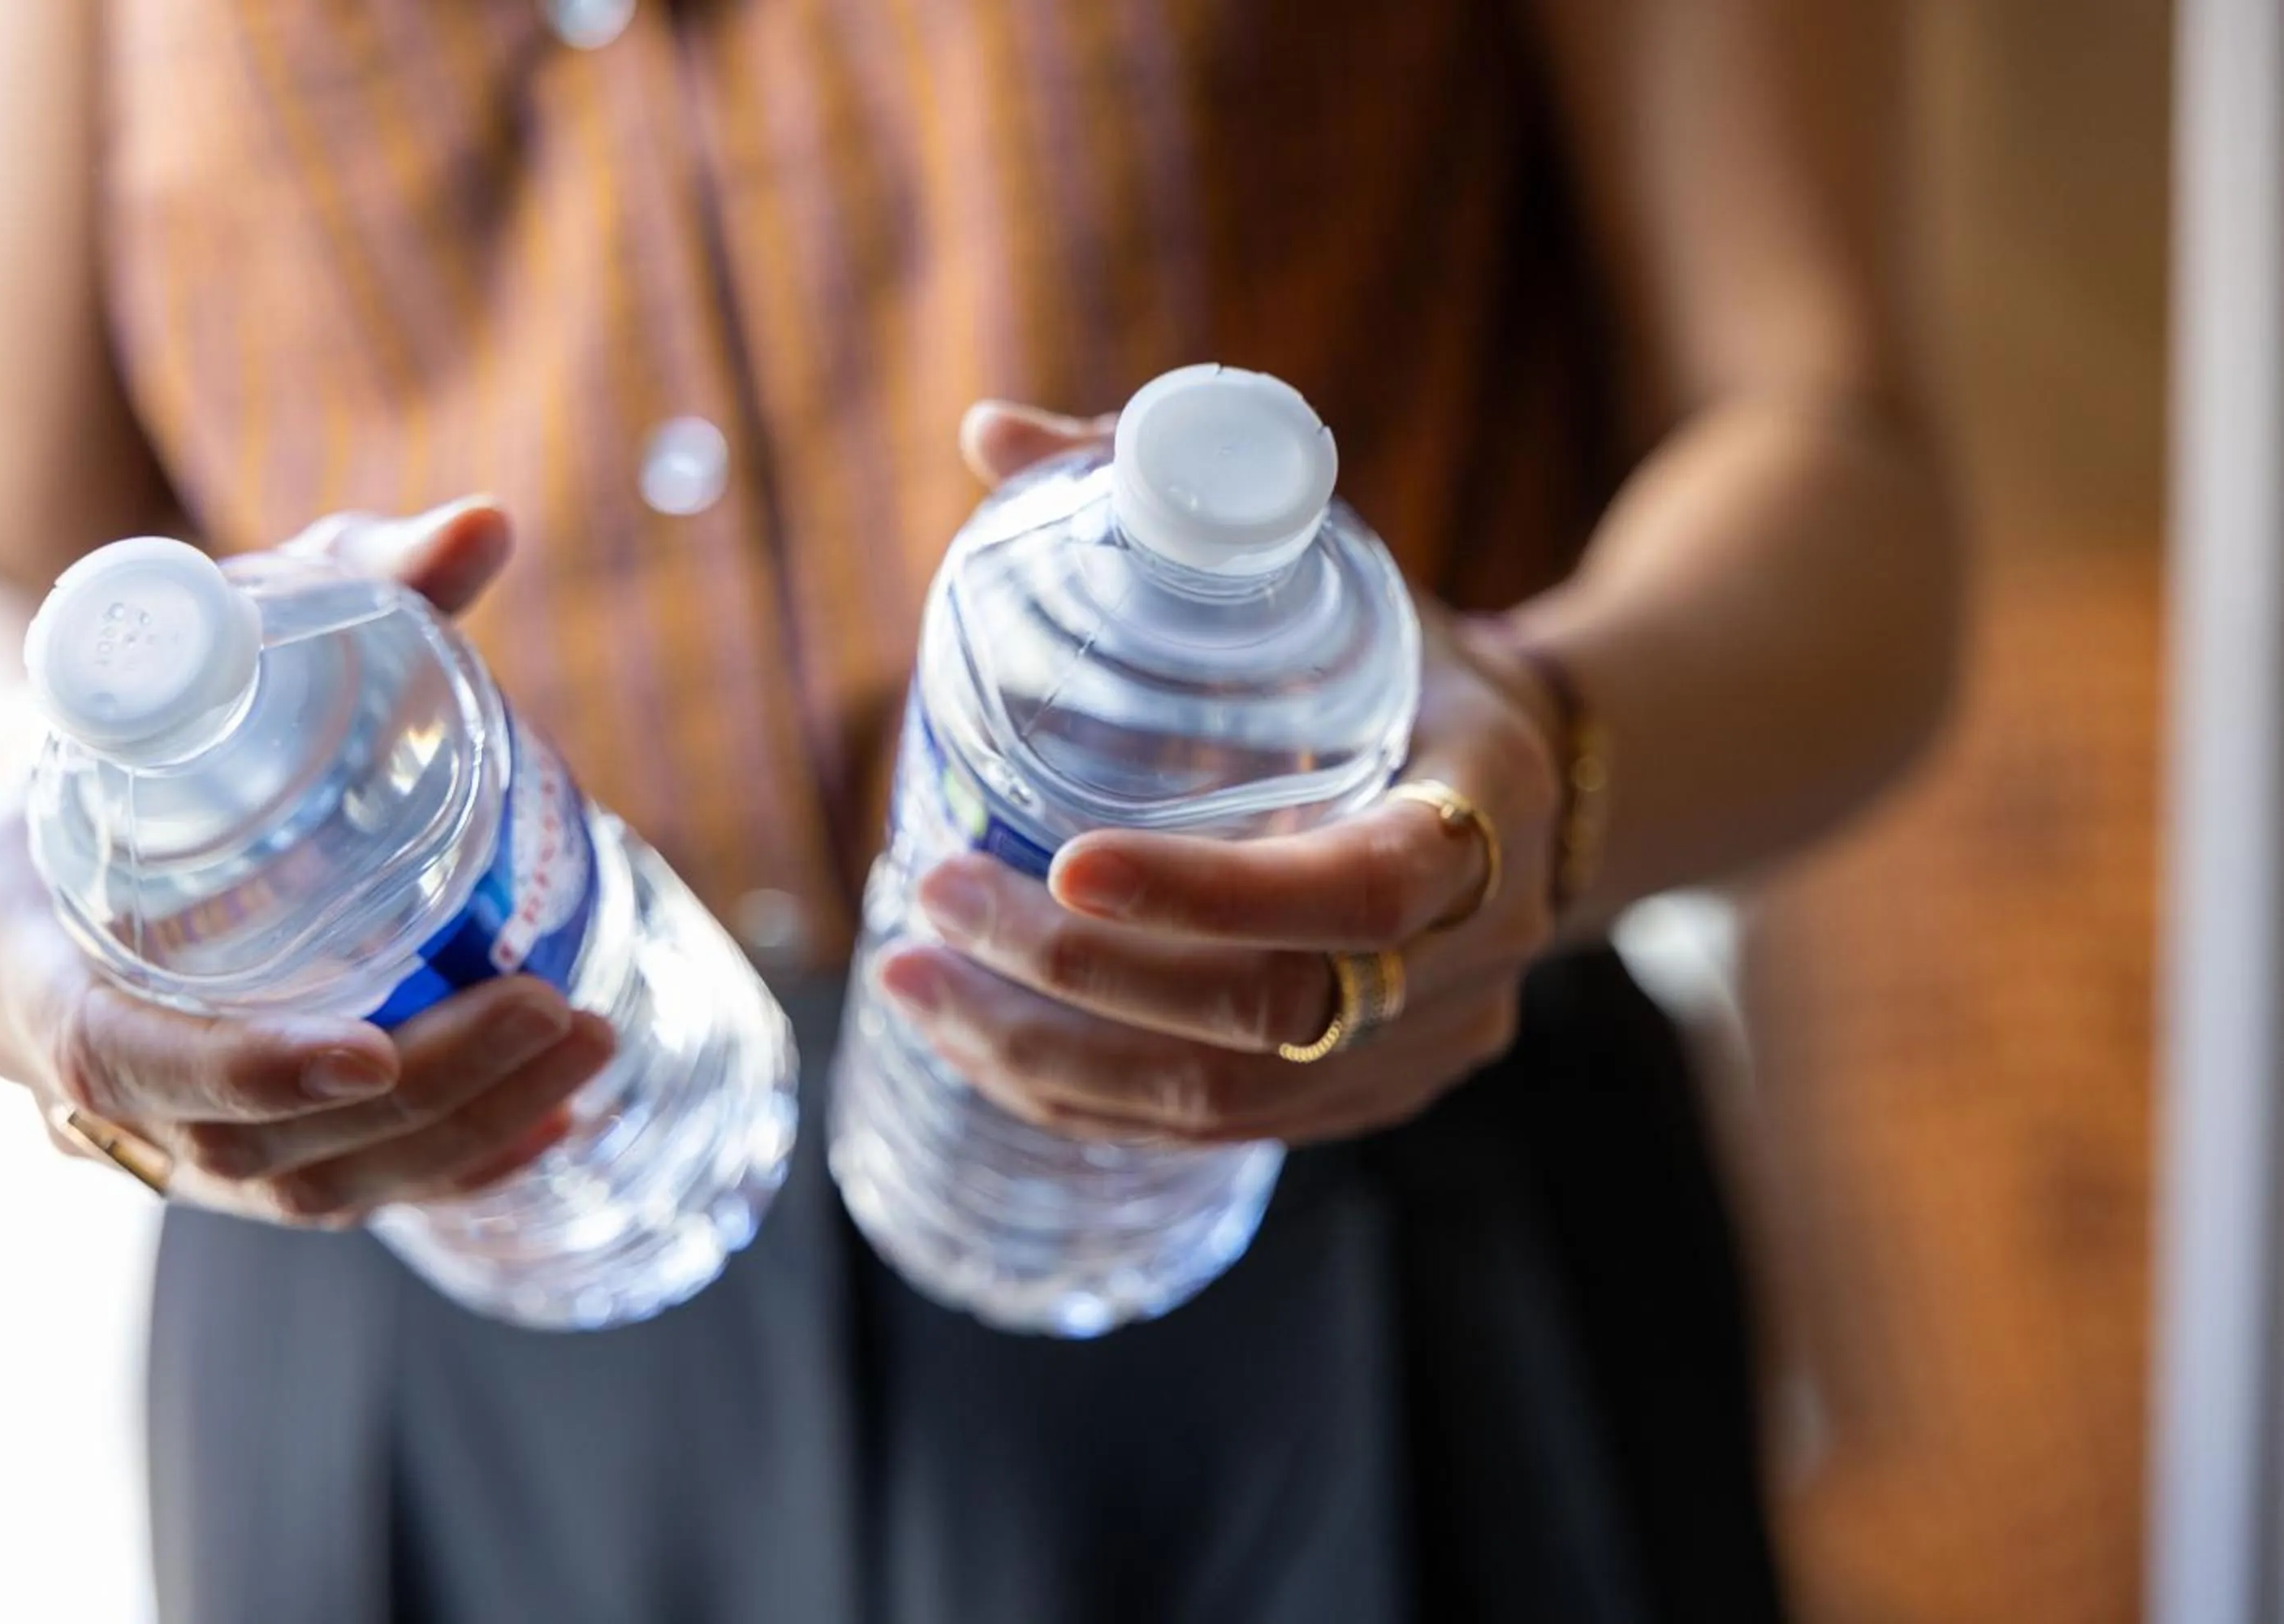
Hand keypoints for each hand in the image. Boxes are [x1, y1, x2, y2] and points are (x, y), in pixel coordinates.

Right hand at [0, 500, 615, 1221]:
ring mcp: (146, 1120)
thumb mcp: (217, 633)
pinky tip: (550, 1120)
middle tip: (557, 1009)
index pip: (111, 1051)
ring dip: (456, 1131)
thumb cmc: (145, 702)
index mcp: (16, 940)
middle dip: (418, 1090)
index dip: (241, 1066)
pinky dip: (445, 1167)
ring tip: (588, 1044)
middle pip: (242, 1138)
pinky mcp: (220, 1138)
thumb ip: (348, 579)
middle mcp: (66, 1062)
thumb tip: (486, 526)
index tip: (374, 1047)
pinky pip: (330, 1188)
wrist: (60, 789)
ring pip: (301, 1182)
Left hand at [873, 406, 1560, 1145]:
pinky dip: (1092, 1107)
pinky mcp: (1372, 1100)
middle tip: (934, 901)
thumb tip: (989, 432)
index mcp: (1484, 802)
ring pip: (1229, 1100)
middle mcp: (1475, 955)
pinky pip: (1222, 1135)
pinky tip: (984, 1055)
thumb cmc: (1397, 651)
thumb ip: (1169, 495)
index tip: (1065, 860)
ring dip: (1051, 1059)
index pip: (1361, 888)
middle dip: (1078, 976)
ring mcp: (1429, 1046)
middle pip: (1272, 1014)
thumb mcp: (1319, 560)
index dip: (1213, 892)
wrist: (1517, 779)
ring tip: (915, 987)